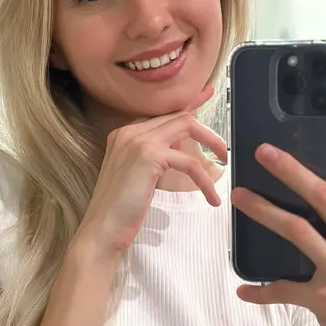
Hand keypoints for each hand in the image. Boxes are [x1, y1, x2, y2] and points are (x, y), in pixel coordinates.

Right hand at [76, 85, 227, 259]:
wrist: (101, 230)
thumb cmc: (118, 211)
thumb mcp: (136, 177)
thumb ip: (153, 158)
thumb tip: (178, 149)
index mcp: (123, 134)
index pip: (161, 114)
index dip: (187, 106)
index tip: (206, 95)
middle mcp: (129, 131)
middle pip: (178, 116)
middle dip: (206, 127)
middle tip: (223, 146)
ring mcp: (138, 141)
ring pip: (187, 126)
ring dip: (211, 143)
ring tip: (223, 163)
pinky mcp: (149, 156)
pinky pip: (189, 162)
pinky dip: (204, 180)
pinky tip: (211, 197)